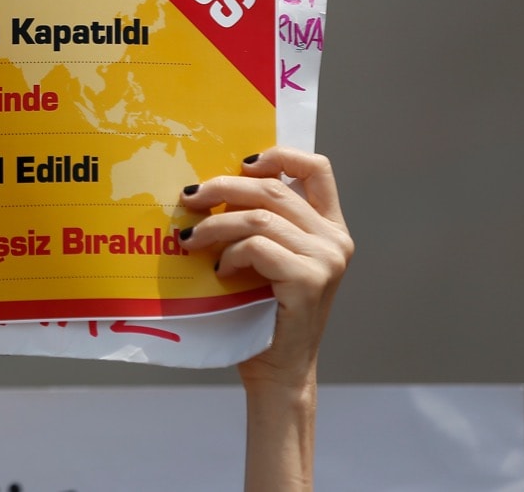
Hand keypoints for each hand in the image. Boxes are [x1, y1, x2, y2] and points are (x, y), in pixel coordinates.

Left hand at [179, 147, 351, 490]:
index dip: (279, 155)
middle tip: (188, 197)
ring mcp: (327, 259)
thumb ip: (258, 222)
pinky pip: (258, 247)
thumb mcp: (265, 258)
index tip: (241, 162)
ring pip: (260, 217)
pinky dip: (230, 254)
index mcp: (329, 227)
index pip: (317, 169)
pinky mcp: (309, 280)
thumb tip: (209, 186)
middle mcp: (335, 239)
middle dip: (223, 187)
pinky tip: (219, 272)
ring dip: (215, 225)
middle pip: (274, 189)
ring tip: (189, 239)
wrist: (277, 369)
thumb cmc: (261, 311)